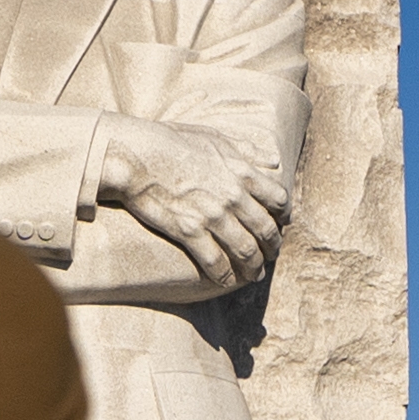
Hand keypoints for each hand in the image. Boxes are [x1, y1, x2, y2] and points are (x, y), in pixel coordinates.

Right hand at [94, 120, 289, 288]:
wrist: (135, 155)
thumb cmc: (171, 141)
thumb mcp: (215, 137)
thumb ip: (247, 149)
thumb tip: (273, 160)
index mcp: (242, 171)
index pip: (278, 199)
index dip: (283, 215)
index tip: (281, 224)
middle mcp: (233, 196)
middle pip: (266, 229)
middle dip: (272, 247)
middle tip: (271, 256)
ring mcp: (212, 215)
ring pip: (245, 250)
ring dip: (253, 267)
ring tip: (254, 275)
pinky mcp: (189, 231)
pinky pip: (216, 261)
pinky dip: (225, 276)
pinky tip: (226, 282)